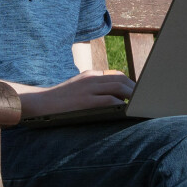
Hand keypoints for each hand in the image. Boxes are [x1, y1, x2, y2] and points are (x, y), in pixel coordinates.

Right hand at [18, 70, 134, 117]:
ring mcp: (88, 89)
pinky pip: (108, 100)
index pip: (117, 75)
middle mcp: (91, 79)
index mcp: (90, 75)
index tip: (141, 94)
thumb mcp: (78, 89)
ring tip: (141, 105)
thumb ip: (94, 90)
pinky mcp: (85, 101)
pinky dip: (120, 105)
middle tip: (147, 100)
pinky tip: (127, 111)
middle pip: (121, 79)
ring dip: (132, 96)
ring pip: (118, 88)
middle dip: (136, 89)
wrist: (39, 104)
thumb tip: (115, 99)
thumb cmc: (59, 101)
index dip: (131, 84)